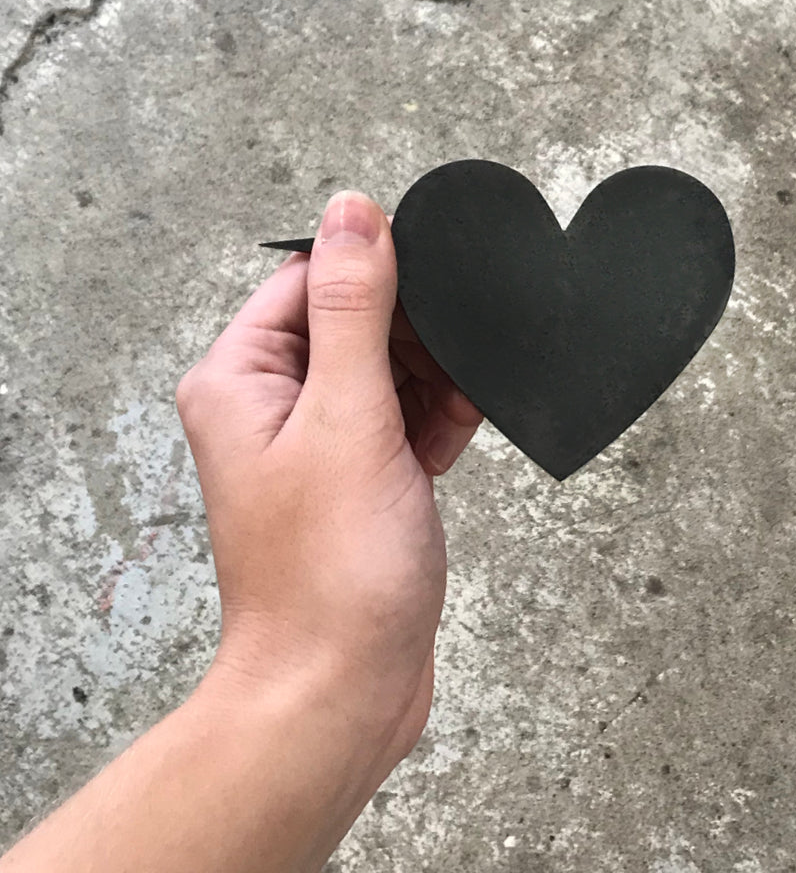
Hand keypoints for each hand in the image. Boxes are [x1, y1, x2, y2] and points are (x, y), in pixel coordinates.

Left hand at [176, 190, 482, 792]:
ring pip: (389, 370)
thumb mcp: (349, 417)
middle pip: (357, 323)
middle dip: (415, 340)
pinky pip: (403, 418)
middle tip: (451, 369)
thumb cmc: (332, 571)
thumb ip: (354, 307)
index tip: (438, 281)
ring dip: (433, 385)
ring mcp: (317, 443)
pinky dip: (435, 423)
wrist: (344, 687)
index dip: (379, 272)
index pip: (310, 278)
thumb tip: (353, 210)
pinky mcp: (357, 476)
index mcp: (243, 376)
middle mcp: (272, 404)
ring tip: (447, 425)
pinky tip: (449, 449)